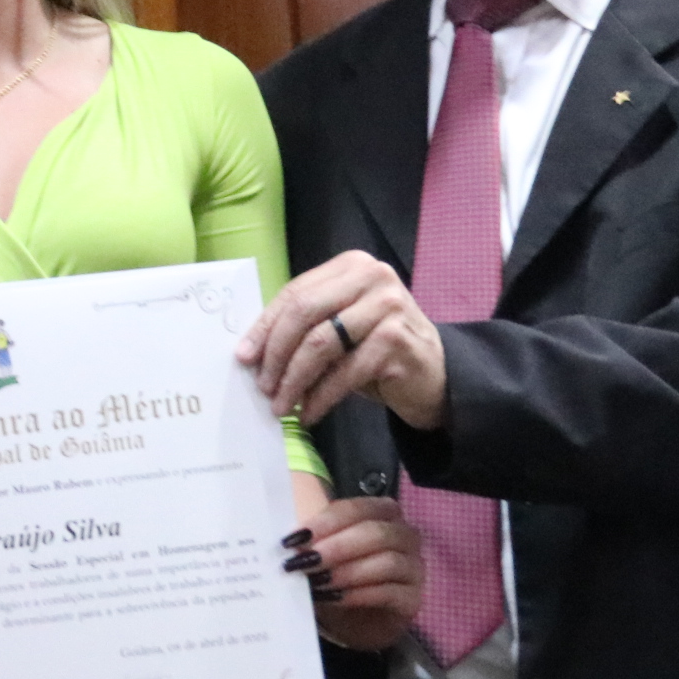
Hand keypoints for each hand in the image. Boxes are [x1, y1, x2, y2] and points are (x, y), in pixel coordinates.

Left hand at [235, 250, 447, 429]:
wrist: (435, 374)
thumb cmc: (377, 348)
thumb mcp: (340, 326)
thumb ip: (306, 325)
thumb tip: (251, 351)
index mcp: (350, 266)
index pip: (296, 293)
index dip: (265, 326)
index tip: (243, 356)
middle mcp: (371, 277)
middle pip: (304, 313)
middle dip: (275, 352)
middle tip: (261, 384)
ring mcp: (388, 307)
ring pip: (321, 344)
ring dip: (294, 380)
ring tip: (280, 404)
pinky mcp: (397, 340)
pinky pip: (345, 372)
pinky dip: (321, 396)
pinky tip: (309, 412)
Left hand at [285, 495, 423, 653]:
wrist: (355, 618)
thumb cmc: (338, 575)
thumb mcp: (323, 553)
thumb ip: (312, 540)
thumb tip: (290, 540)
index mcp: (381, 513)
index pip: (357, 509)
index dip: (326, 522)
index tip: (296, 538)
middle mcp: (404, 536)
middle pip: (375, 533)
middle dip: (337, 547)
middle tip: (306, 561)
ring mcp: (413, 567)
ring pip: (386, 561)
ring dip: (347, 571)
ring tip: (318, 582)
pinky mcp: (413, 599)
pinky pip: (389, 592)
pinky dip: (358, 594)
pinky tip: (335, 598)